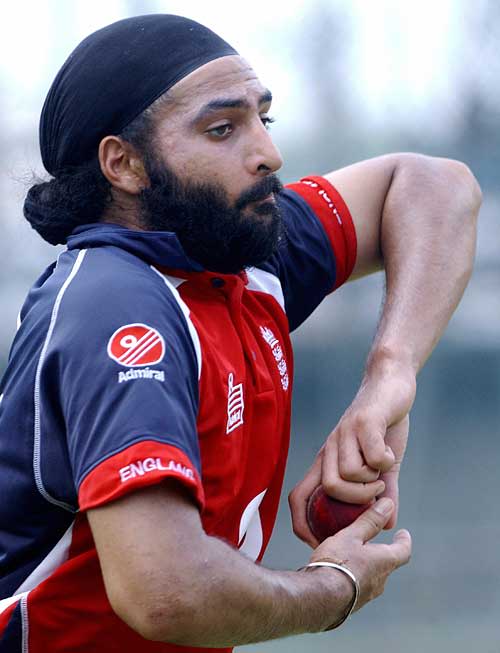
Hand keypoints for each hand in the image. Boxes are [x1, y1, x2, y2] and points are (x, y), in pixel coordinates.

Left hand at [289, 359, 414, 546]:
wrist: (390, 383)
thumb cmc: (383, 424)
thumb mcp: (382, 463)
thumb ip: (383, 492)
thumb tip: (386, 522)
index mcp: (327, 460)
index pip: (298, 496)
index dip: (301, 523)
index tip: (320, 543)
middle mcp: (330, 447)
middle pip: (328, 488)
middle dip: (356, 500)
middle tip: (377, 490)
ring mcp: (345, 433)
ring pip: (348, 473)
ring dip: (372, 480)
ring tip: (383, 470)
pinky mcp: (363, 420)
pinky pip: (369, 454)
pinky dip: (383, 461)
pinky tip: (389, 454)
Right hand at [309, 498, 411, 613]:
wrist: (318, 598)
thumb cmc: (337, 562)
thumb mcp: (352, 535)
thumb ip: (369, 521)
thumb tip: (388, 505)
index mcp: (384, 562)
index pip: (403, 551)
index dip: (404, 541)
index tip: (403, 533)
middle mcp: (380, 581)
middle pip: (386, 564)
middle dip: (381, 553)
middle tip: (373, 542)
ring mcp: (366, 595)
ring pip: (371, 576)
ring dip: (366, 565)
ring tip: (352, 555)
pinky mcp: (352, 604)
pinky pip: (357, 586)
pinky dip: (353, 576)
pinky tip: (338, 572)